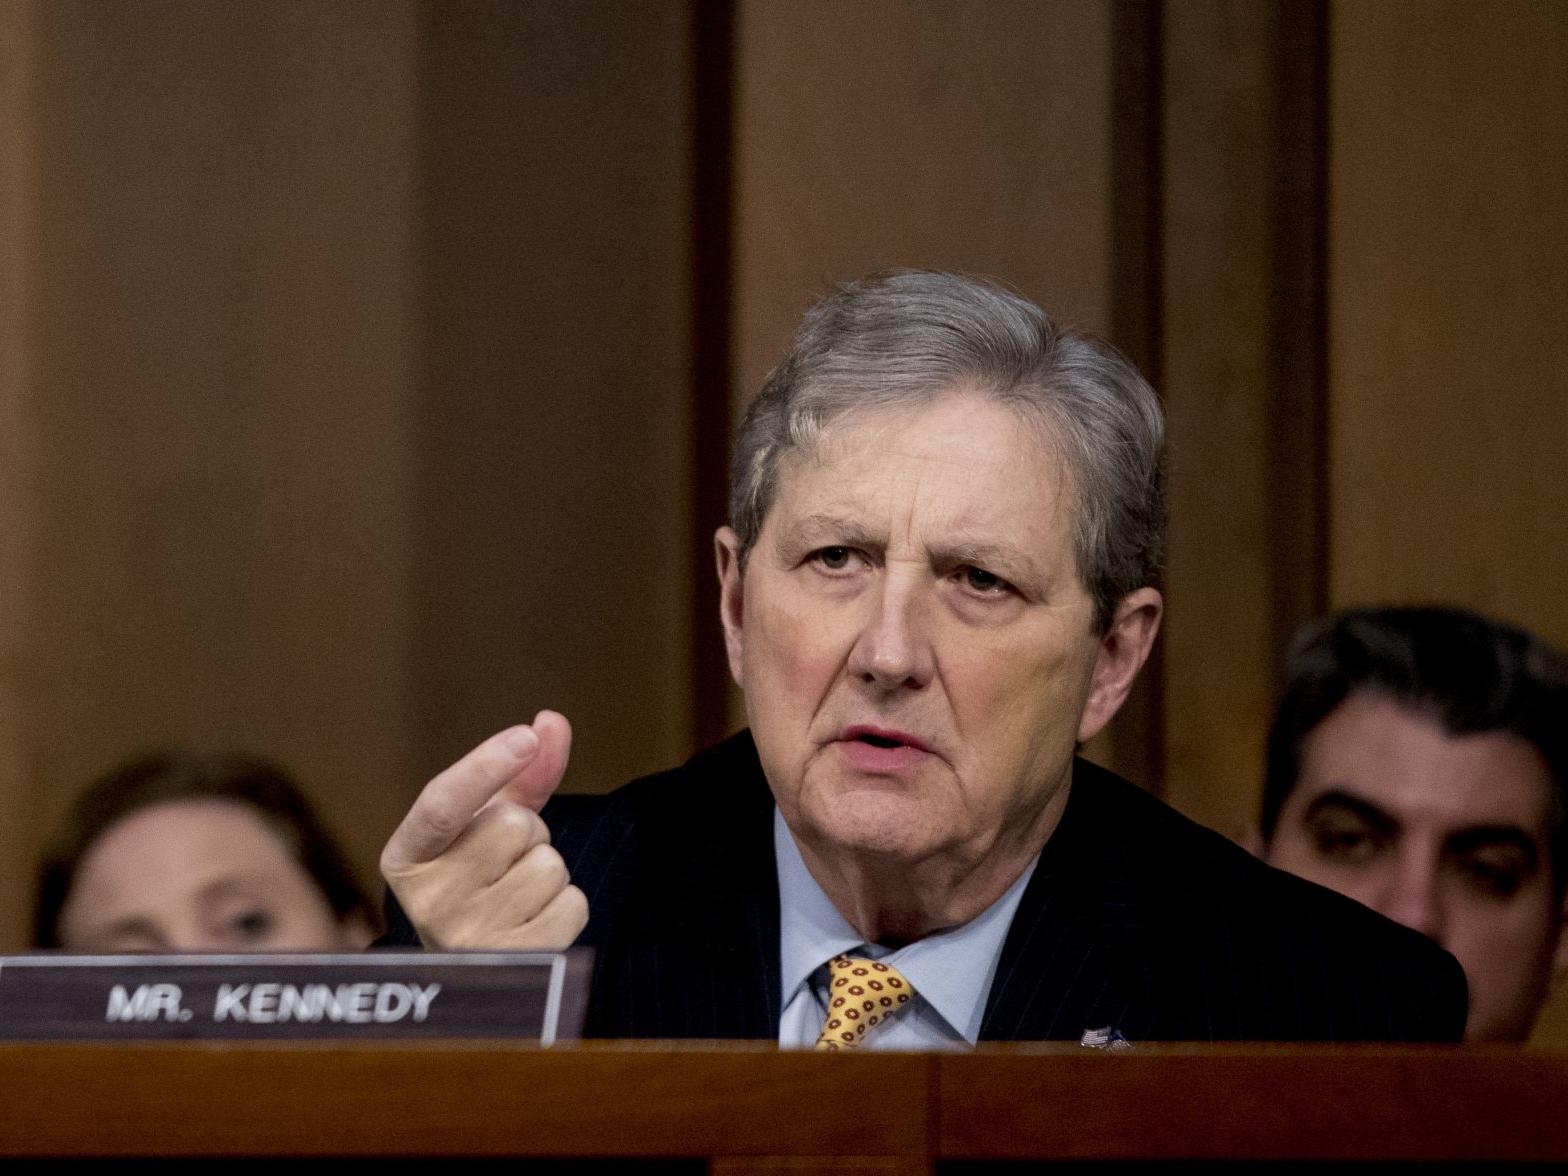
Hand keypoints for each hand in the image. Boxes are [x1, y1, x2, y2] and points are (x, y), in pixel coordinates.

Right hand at [379, 711, 587, 949]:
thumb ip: (520, 772)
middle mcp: (427, 901)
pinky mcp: (515, 964)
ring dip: (548, 869)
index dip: (485, 766)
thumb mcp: (487, 822)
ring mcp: (469, 938)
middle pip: (513, 825)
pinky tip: (535, 919)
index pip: (443, 804)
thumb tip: (551, 721)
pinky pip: (572, 904)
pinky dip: (567, 905)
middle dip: (528, 831)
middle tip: (506, 859)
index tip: (524, 736)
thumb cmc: (479, 877)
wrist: (478, 962)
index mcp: (407, 857)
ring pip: (548, 864)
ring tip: (519, 891)